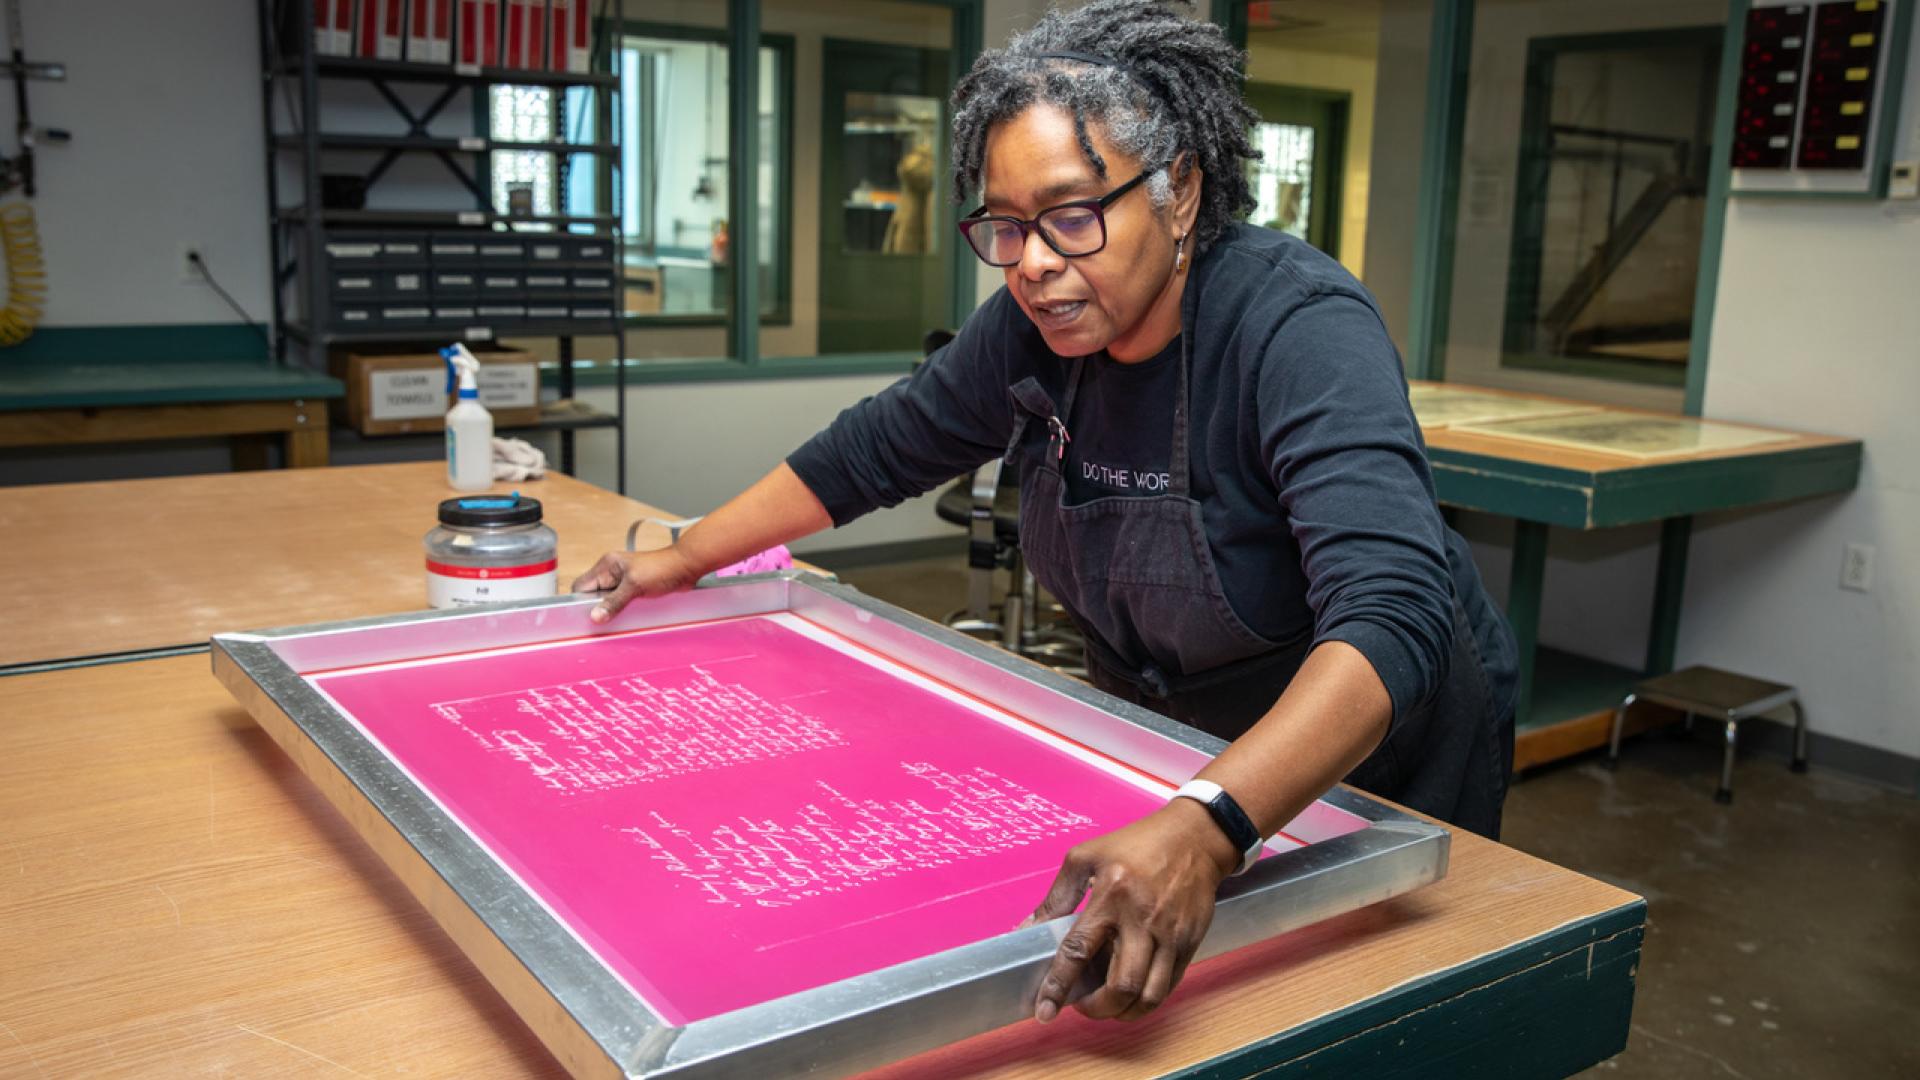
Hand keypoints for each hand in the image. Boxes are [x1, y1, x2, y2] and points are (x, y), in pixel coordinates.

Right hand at [570, 547, 701, 622]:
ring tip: (613, 621)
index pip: (581, 585)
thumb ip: (613, 602)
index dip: (580, 601)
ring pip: (606, 600)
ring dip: (610, 610)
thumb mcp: (634, 586)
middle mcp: (611, 572)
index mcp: (606, 565)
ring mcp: (622, 580)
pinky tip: (624, 617)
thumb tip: (595, 617)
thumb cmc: (662, 569)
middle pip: (592, 594)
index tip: (584, 617)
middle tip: (601, 622)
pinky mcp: (633, 588)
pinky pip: (619, 602)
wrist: (685, 566)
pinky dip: (620, 610)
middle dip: (595, 608)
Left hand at [1022, 798, 1239, 1022]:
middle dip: (1097, 1009)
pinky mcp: (1189, 943)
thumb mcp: (1086, 856)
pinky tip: (1133, 993)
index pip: (1078, 951)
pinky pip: (1169, 986)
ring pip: (1149, 995)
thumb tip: (1028, 930)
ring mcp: (1170, 934)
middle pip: (1122, 986)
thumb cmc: (1137, 843)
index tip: (1045, 1011)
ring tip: (1108, 1005)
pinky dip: (1148, 1000)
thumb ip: (1056, 897)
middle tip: (1082, 1005)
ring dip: (1124, 1012)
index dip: (1058, 986)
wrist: (1194, 837)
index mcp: (1110, 896)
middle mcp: (1142, 919)